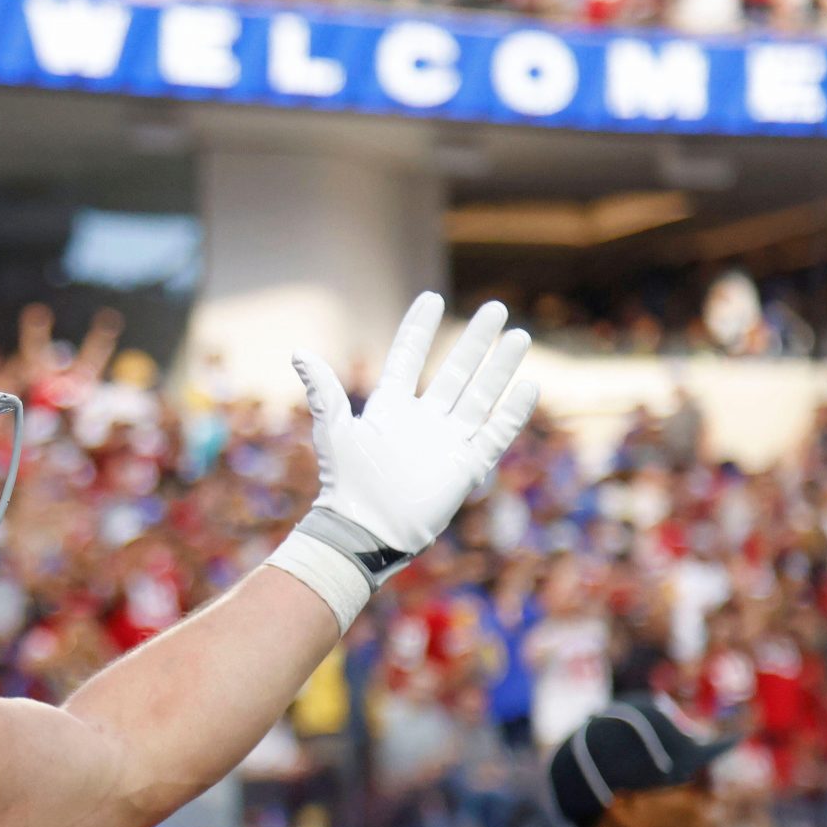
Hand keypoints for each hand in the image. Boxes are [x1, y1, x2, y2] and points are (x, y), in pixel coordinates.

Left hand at [287, 294, 537, 588]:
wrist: (366, 528)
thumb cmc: (345, 482)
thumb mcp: (334, 429)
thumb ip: (323, 390)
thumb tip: (298, 352)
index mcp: (390, 408)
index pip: (408, 358)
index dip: (419, 329)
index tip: (431, 297)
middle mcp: (422, 419)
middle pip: (456, 371)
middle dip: (475, 341)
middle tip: (495, 309)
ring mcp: (447, 441)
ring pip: (480, 396)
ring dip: (499, 368)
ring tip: (519, 336)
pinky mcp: (466, 465)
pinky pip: (495, 433)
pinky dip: (511, 412)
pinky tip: (527, 386)